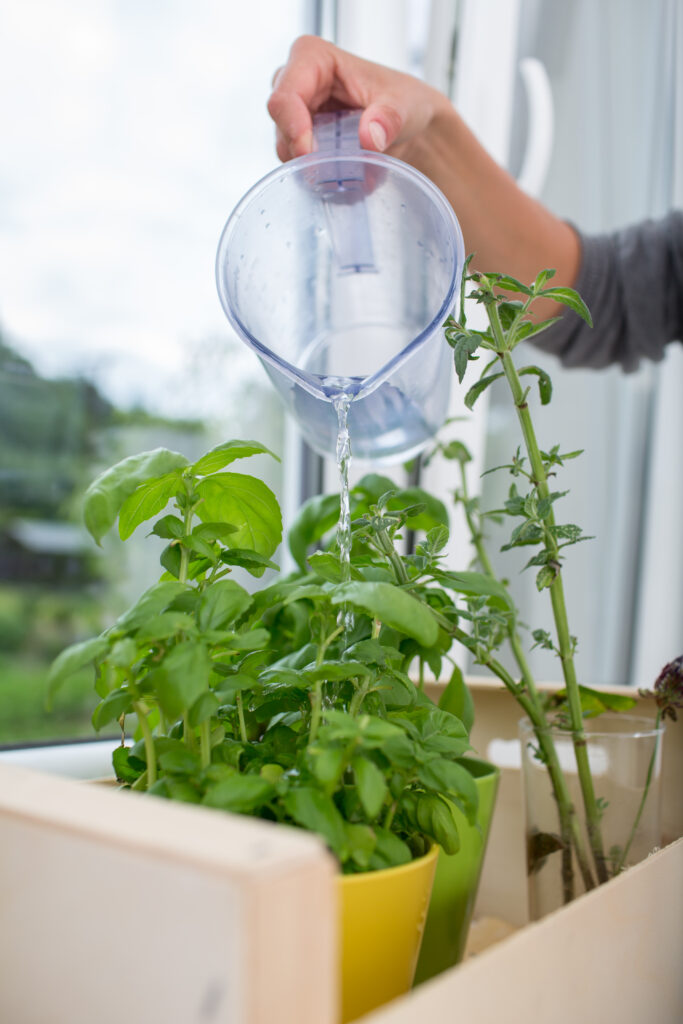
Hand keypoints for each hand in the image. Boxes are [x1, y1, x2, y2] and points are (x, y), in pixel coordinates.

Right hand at [267, 34, 448, 162]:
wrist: (409, 124)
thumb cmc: (403, 100)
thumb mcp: (404, 105)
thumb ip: (388, 119)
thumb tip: (369, 137)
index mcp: (312, 57)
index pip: (285, 96)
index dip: (292, 127)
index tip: (311, 154)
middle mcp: (296, 81)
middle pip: (280, 122)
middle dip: (301, 150)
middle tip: (329, 169)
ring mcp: (295, 111)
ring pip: (285, 146)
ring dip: (312, 164)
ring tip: (345, 169)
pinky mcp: (300, 136)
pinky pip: (297, 161)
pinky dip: (318, 172)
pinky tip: (341, 174)